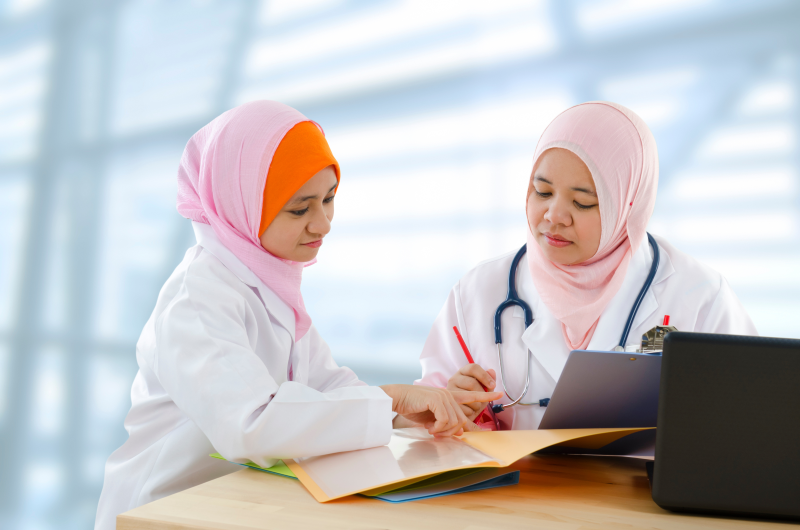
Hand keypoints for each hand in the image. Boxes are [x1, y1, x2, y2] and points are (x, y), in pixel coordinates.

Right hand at [380, 384, 502, 436]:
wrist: (397, 398)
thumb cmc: (412, 407)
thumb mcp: (433, 417)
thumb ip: (447, 421)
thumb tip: (461, 431)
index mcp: (449, 396)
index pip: (472, 395)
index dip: (486, 396)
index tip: (499, 393)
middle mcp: (449, 394)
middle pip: (461, 420)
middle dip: (452, 432)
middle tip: (437, 434)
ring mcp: (444, 396)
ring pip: (454, 422)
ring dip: (442, 431)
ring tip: (431, 430)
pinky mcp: (437, 399)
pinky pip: (445, 420)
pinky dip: (438, 428)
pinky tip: (429, 427)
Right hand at [446, 365, 496, 420]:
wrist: (461, 412)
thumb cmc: (473, 397)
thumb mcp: (482, 387)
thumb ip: (488, 379)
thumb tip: (491, 371)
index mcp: (462, 372)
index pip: (473, 368)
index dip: (484, 376)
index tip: (493, 385)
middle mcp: (454, 379)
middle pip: (472, 383)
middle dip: (483, 394)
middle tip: (485, 400)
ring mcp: (450, 391)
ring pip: (470, 396)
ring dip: (478, 404)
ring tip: (476, 406)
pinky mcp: (450, 405)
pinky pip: (466, 408)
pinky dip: (472, 412)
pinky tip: (470, 411)